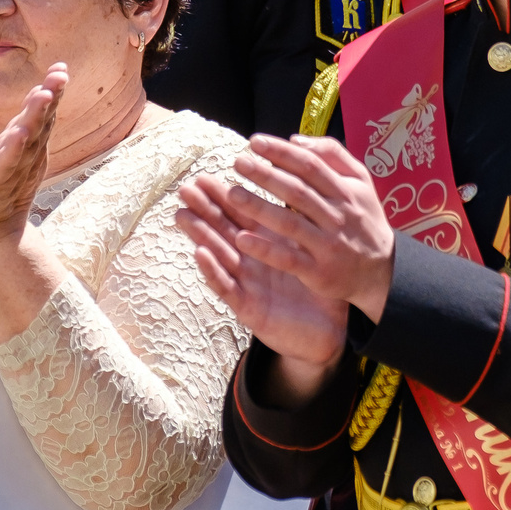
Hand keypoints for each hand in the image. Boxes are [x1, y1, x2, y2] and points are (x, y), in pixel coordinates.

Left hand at [0, 67, 63, 261]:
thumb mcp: (12, 149)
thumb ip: (28, 124)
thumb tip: (42, 92)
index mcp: (29, 145)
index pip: (43, 115)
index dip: (52, 91)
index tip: (61, 68)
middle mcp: (25, 155)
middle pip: (41, 123)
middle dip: (50, 98)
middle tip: (60, 75)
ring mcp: (11, 169)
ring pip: (26, 140)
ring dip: (35, 117)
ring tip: (42, 95)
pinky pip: (5, 164)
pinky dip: (12, 149)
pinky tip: (18, 133)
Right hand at [177, 178, 350, 373]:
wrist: (328, 333)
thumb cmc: (321, 292)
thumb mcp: (312, 253)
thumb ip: (305, 224)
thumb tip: (308, 185)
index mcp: (269, 245)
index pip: (243, 215)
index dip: (223, 196)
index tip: (205, 175)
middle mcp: (253, 262)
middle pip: (224, 230)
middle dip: (205, 209)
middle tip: (186, 188)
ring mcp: (248, 284)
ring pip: (220, 255)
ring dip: (201, 235)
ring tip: (182, 215)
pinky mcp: (248, 308)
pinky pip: (228, 287)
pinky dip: (214, 270)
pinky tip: (200, 253)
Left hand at [213, 136, 395, 318]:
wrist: (382, 271)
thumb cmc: (362, 219)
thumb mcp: (361, 182)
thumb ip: (333, 156)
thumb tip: (295, 140)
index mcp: (347, 193)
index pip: (311, 166)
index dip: (282, 153)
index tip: (255, 142)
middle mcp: (338, 217)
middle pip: (297, 192)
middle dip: (265, 175)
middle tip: (238, 162)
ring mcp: (329, 246)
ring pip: (289, 223)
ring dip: (258, 208)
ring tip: (232, 194)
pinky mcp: (319, 273)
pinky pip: (288, 259)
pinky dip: (265, 249)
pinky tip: (242, 238)